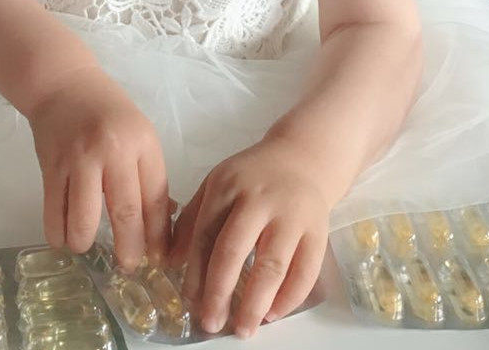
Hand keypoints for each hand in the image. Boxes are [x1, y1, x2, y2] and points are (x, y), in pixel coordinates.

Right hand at [27, 65, 170, 270]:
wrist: (63, 83)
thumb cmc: (107, 111)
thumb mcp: (138, 133)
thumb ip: (147, 174)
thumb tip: (159, 226)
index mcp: (141, 142)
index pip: (156, 197)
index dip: (158, 234)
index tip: (159, 258)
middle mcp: (113, 150)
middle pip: (126, 214)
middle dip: (129, 250)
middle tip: (128, 266)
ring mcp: (79, 159)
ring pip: (84, 221)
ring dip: (86, 243)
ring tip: (87, 245)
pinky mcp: (51, 166)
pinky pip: (54, 214)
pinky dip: (59, 234)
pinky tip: (64, 236)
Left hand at [168, 136, 330, 338]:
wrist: (302, 159)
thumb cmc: (252, 178)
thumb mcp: (217, 184)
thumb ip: (193, 219)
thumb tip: (171, 261)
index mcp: (227, 185)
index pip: (206, 233)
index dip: (196, 271)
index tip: (190, 302)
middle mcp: (258, 199)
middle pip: (234, 249)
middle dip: (219, 292)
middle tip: (211, 324)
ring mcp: (291, 215)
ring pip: (271, 264)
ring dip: (255, 303)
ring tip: (243, 329)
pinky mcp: (318, 230)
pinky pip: (305, 271)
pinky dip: (289, 298)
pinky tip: (273, 314)